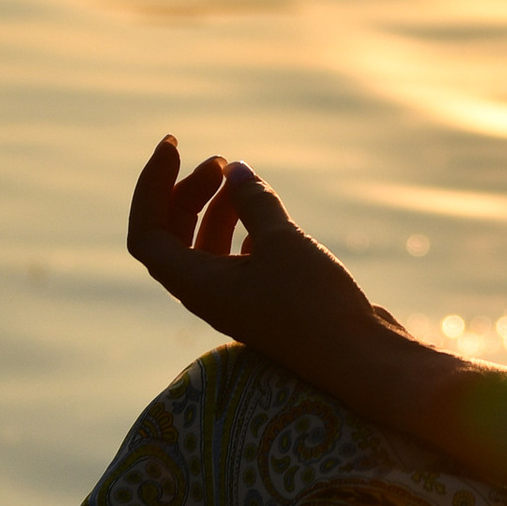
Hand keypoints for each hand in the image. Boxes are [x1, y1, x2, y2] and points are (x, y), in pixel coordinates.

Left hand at [126, 138, 392, 395]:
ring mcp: (236, 300)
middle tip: (220, 162)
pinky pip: (233, 258)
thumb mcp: (282, 242)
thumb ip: (254, 202)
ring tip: (239, 177)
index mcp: (197, 286)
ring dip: (213, 207)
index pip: (147, 234)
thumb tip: (236, 170)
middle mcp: (208, 296)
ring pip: (203, 246)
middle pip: (172, 237)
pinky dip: (238, 228)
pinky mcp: (264, 300)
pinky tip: (263, 215)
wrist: (360, 357)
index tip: (175, 148)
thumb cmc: (315, 303)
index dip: (151, 188)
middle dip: (185, 193)